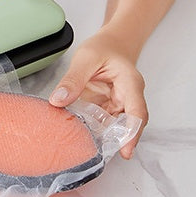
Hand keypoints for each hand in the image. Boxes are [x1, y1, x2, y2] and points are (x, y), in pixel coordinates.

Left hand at [48, 28, 148, 158]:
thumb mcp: (86, 58)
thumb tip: (59, 100)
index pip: (137, 112)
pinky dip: (92, 129)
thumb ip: (73, 79)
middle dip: (114, 141)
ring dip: (100, 137)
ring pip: (113, 128)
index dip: (132, 134)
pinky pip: (102, 124)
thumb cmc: (104, 48)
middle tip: (96, 152)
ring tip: (83, 144)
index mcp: (130, 84)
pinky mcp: (108, 110)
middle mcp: (128, 98)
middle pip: (128, 126)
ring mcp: (119, 106)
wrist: (111, 44)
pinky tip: (79, 133)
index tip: (125, 151)